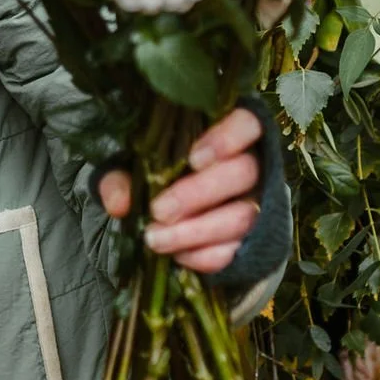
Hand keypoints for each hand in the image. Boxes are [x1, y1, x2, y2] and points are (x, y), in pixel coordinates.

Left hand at [97, 105, 263, 277]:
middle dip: (198, 194)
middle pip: (242, 173)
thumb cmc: (157, 175)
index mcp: (229, 133)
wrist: (172, 215)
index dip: (227, 138)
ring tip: (156, 240)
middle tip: (159, 211)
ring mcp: (260, 203)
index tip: (193, 159)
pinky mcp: (254, 239)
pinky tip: (178, 256)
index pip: (246, 123)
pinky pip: (239, 249)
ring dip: (197, 232)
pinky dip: (207, 256)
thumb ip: (122, 177)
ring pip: (242, 216)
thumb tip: (119, 203)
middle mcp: (254, 164)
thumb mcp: (133, 168)